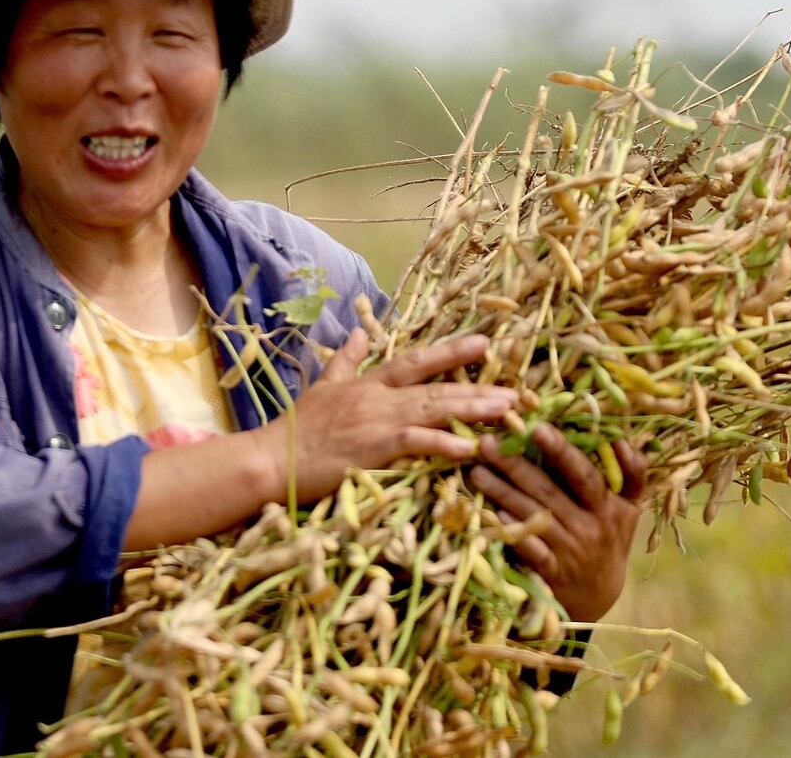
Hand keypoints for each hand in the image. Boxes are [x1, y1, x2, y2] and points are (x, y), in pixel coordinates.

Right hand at [265, 328, 518, 501]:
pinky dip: (444, 444)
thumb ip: (345, 360)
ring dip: (473, 410)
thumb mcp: (323, 386)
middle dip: (479, 387)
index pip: (417, 362)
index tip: (485, 343)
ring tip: (507, 411)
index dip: (452, 353)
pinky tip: (470, 448)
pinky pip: (416, 443)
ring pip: (435, 411)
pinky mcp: (374, 450)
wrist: (272, 459)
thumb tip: (358, 331)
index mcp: (369, 383)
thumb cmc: (298, 429)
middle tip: (517, 390)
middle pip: (437, 388)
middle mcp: (379, 398)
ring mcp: (378, 422)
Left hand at [469, 422, 647, 622]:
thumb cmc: (610, 538)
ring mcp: (568, 552)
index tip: (538, 428)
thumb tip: (620, 436)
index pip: (585, 475)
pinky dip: (511, 531)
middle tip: (487, 443)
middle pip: (549, 492)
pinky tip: (490, 513)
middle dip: (516, 465)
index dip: (563, 451)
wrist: (599, 596)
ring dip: (501, 492)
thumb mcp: (630, 508)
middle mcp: (589, 528)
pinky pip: (528, 550)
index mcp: (608, 507)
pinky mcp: (550, 573)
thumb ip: (632, 472)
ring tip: (476, 470)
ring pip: (532, 517)